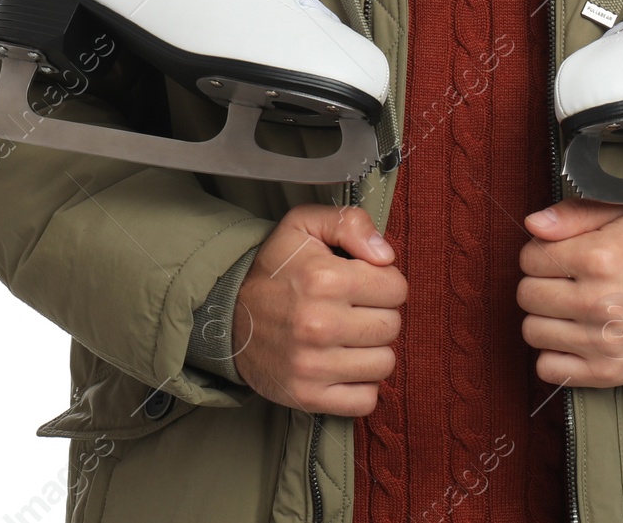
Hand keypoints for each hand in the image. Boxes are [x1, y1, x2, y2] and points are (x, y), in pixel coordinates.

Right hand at [232, 203, 405, 415]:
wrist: (227, 316)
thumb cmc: (276, 268)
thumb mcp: (304, 224)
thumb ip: (350, 222)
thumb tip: (387, 256)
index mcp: (324, 279)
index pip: (396, 288)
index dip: (385, 282)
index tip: (364, 282)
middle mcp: (319, 324)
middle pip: (391, 326)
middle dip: (380, 313)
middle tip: (355, 308)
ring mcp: (313, 366)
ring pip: (384, 363)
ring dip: (372, 349)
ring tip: (349, 336)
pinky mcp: (308, 397)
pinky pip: (365, 400)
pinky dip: (362, 384)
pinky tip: (344, 364)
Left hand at [518, 198, 622, 387]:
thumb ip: (575, 213)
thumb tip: (533, 223)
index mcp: (599, 257)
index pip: (529, 258)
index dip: (540, 254)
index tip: (560, 258)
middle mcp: (599, 302)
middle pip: (527, 295)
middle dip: (541, 285)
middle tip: (565, 283)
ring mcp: (602, 342)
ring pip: (533, 330)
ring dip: (546, 318)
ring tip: (570, 309)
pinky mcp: (607, 372)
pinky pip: (549, 367)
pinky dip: (555, 354)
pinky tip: (574, 336)